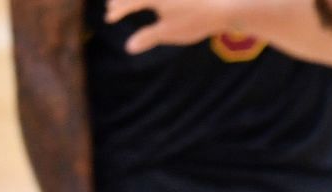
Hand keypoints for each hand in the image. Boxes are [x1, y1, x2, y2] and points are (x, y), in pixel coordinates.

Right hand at [105, 0, 231, 51]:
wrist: (223, 9)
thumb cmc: (196, 22)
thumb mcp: (169, 32)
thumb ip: (147, 37)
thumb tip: (129, 48)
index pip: (128, 2)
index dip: (117, 10)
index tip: (108, 19)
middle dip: (120, 0)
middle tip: (111, 7)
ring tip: (126, 5)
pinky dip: (147, 0)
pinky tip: (147, 4)